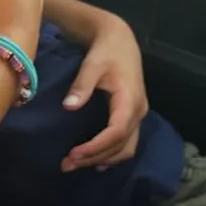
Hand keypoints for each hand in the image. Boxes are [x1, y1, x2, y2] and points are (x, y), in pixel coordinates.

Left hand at [61, 12, 148, 170]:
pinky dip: (112, 154)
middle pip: (121, 145)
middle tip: (67, 165)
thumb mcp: (92, 64)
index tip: (74, 154)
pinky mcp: (133, 115)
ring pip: (126, 147)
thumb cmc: (106, 51)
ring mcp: (138, 114)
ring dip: (103, 159)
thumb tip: (69, 106)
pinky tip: (95, 161)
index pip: (116, 132)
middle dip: (94, 157)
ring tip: (77, 165)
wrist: (120, 40)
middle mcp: (138, 111)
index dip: (96, 147)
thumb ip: (82, 85)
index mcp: (130, 100)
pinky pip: (127, 142)